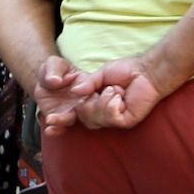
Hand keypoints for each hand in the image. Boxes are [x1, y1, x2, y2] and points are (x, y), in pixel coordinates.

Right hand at [43, 53, 162, 131]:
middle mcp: (104, 114)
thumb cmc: (126, 71)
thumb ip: (87, 84)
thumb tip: (75, 92)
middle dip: (82, 108)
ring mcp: (114, 119)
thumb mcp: (101, 75)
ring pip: (95, 119)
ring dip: (102, 101)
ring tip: (114, 90)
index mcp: (96, 104)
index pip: (76, 116)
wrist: (146, 71)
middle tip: (90, 97)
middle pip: (83, 118)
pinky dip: (112, 103)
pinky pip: (110, 117)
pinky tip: (119, 95)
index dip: (61, 121)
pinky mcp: (125, 121)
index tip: (48, 123)